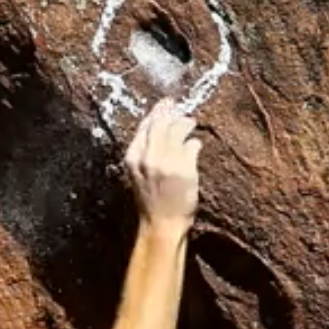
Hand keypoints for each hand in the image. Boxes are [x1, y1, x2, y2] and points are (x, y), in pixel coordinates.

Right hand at [126, 98, 201, 231]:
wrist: (161, 224)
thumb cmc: (151, 200)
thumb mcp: (138, 174)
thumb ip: (145, 152)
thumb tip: (158, 126)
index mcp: (133, 158)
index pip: (145, 126)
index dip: (156, 112)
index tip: (165, 104)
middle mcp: (148, 158)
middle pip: (161, 124)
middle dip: (171, 112)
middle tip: (179, 108)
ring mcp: (166, 163)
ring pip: (177, 131)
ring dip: (185, 123)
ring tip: (191, 124)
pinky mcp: (184, 169)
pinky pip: (191, 145)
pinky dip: (194, 143)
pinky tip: (195, 145)